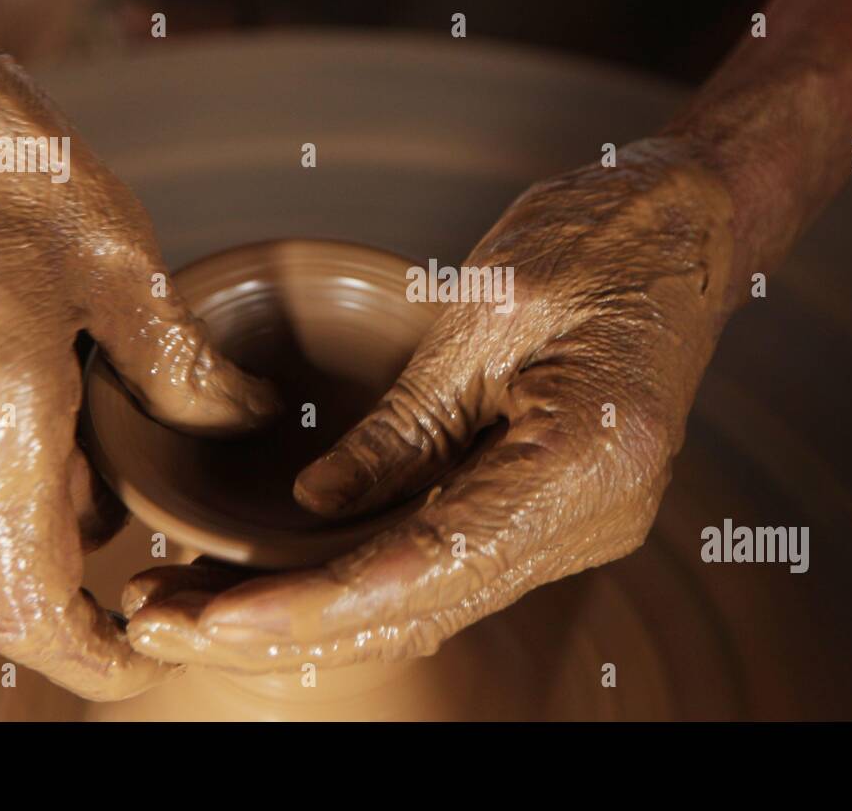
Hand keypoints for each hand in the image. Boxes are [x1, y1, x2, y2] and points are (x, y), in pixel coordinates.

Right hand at [0, 0, 276, 699]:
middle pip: (30, 527)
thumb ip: (178, 368)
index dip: (95, 659)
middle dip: (94, 489)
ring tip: (65, 337)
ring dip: (41, 441)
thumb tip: (241, 422)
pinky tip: (7, 327)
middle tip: (133, 403)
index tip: (142, 654)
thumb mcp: (116, 257)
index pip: (34, 610)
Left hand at [123, 137, 735, 670]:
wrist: (686, 226)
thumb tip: (319, 507)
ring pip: (432, 604)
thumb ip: (404, 427)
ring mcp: (585, 525)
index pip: (427, 565)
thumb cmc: (598, 239)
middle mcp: (595, 519)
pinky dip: (368, 583)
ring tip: (198, 608)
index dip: (313, 605)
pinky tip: (289, 582)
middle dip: (291, 625)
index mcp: (585, 462)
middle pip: (422, 607)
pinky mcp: (560, 512)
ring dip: (319, 616)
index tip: (213, 619)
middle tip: (165, 620)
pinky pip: (455, 568)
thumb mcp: (484, 313)